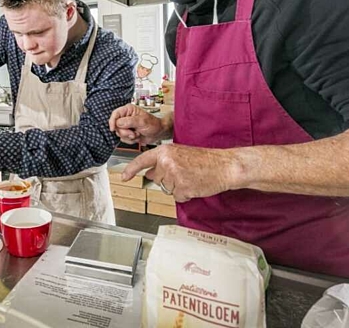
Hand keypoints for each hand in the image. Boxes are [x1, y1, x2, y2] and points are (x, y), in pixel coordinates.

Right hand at [109, 104, 170, 144]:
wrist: (158, 133)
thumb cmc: (153, 124)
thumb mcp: (142, 121)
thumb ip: (129, 121)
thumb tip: (118, 122)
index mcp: (128, 110)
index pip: (115, 114)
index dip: (112, 121)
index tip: (113, 128)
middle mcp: (126, 117)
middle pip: (116, 126)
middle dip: (124, 132)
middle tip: (133, 133)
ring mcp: (126, 125)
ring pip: (119, 133)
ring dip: (128, 136)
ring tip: (137, 134)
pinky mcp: (128, 132)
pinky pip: (123, 138)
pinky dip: (130, 140)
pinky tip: (137, 137)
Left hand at [121, 143, 240, 202]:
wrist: (224, 166)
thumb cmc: (205, 160)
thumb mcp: (180, 154)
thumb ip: (163, 161)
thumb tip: (149, 173)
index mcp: (165, 151)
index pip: (142, 160)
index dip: (131, 170)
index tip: (124, 177)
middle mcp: (167, 162)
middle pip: (156, 179)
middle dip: (167, 179)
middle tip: (184, 172)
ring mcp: (174, 176)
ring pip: (166, 189)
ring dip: (177, 187)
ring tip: (191, 177)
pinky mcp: (182, 188)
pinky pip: (177, 196)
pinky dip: (185, 194)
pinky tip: (195, 185)